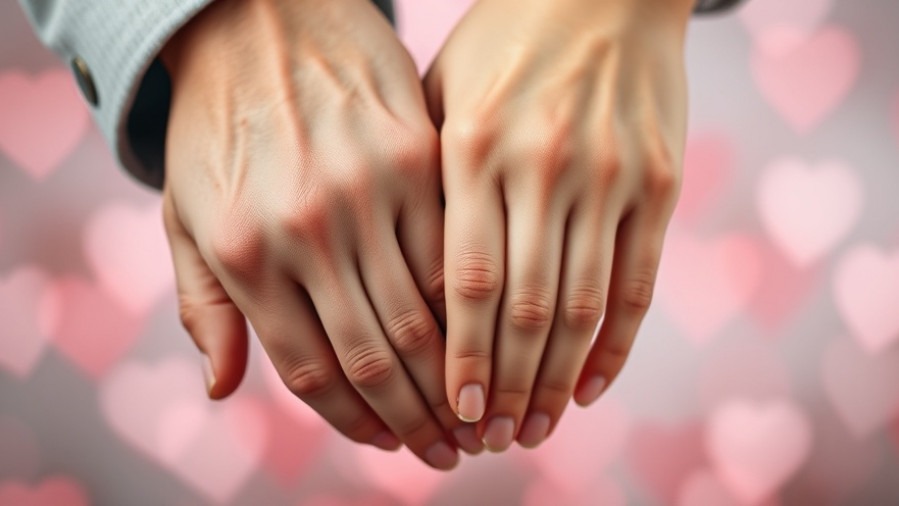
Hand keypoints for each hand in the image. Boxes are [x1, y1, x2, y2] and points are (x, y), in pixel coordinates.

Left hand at [161, 0, 473, 468]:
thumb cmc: (218, 128)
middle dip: (419, 416)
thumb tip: (223, 388)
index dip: (359, 420)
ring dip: (457, 373)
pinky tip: (487, 334)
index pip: (315, 369)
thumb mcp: (186, 216)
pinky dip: (473, 303)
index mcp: (246, 252)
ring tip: (480, 409)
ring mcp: (368, 188)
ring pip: (428, 311)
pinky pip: (456, 247)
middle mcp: (309, 228)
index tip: (393, 444)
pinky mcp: (417, 153)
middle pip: (379, 353)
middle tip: (450, 450)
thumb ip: (205, 306)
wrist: (260, 23)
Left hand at [425, 0, 691, 449]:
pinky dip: (617, 344)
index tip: (452, 412)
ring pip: (583, 306)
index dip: (460, 357)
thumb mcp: (442, 94)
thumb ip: (421, 181)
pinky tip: (591, 386)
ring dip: (557, 380)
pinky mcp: (660, 181)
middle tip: (491, 440)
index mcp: (473, 147)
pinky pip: (639, 281)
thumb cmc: (501, 44)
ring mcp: (609, 174)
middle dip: (505, 385)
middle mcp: (543, 167)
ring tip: (535, 429)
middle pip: (525, 308)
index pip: (465, 281)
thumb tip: (396, 282)